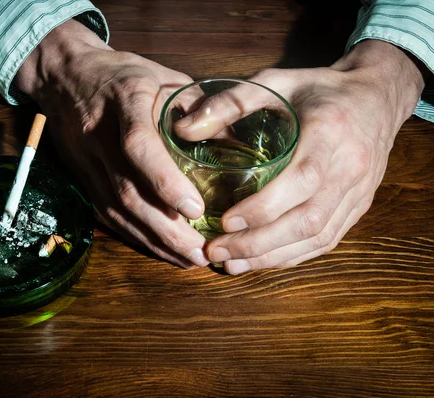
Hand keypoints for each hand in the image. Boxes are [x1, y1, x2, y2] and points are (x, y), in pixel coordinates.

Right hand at [15, 20, 209, 267]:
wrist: (65, 76)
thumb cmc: (123, 74)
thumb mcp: (163, 75)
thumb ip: (198, 106)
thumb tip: (236, 140)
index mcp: (124, 101)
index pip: (138, 146)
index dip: (165, 181)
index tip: (196, 209)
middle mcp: (99, 135)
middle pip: (128, 191)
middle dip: (167, 228)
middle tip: (202, 252)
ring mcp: (86, 161)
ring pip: (117, 210)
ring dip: (153, 240)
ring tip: (189, 260)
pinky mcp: (82, 178)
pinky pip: (107, 214)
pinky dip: (135, 236)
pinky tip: (160, 250)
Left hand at [181, 40, 427, 273]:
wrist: (377, 96)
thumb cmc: (319, 89)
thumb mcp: (276, 81)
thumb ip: (231, 102)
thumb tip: (182, 129)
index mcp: (330, 132)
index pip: (302, 180)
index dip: (263, 208)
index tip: (225, 221)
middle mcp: (350, 167)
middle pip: (307, 220)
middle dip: (258, 243)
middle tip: (217, 251)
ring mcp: (358, 191)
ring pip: (317, 237)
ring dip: (272, 256)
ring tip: (232, 265)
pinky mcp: (359, 206)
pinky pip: (327, 240)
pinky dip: (293, 255)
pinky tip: (262, 261)